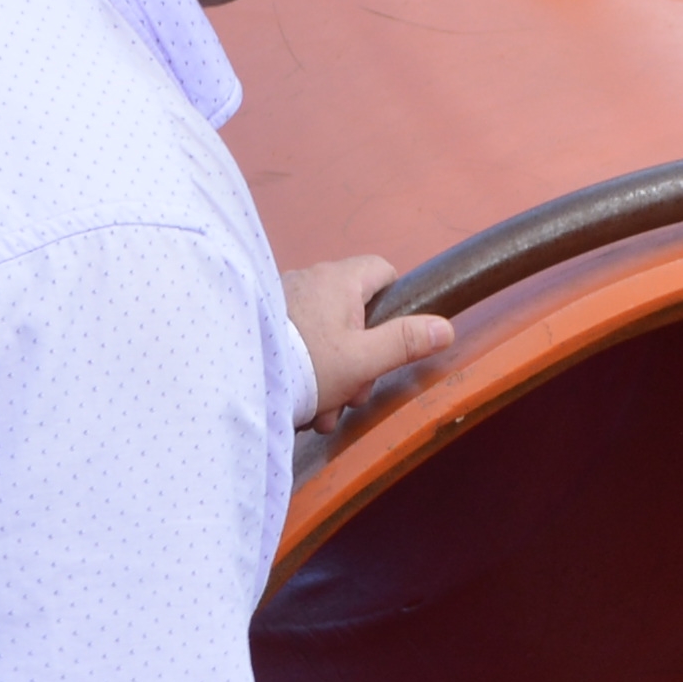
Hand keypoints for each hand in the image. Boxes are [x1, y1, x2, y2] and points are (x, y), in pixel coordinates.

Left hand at [281, 256, 452, 422]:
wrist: (238, 380)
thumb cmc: (305, 366)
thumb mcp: (364, 360)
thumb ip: (405, 342)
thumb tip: (445, 328)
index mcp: (339, 281)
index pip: (381, 271)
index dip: (395, 303)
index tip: (392, 338)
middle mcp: (309, 280)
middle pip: (354, 313)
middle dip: (360, 359)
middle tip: (353, 393)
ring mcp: (283, 299)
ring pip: (325, 335)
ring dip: (332, 374)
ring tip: (323, 410)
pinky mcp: (264, 323)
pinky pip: (297, 342)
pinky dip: (305, 370)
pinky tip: (300, 403)